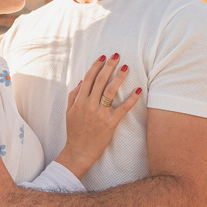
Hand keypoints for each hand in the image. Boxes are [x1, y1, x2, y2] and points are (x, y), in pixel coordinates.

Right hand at [53, 53, 141, 178]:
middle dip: (109, 66)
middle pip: (101, 81)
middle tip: (117, 55)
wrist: (79, 151)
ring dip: (119, 77)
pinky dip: (131, 98)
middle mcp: (90, 105)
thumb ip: (74, 95)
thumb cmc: (74, 131)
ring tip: (126, 67)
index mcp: (80, 101)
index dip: (96, 65)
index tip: (103, 57)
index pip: (89, 78)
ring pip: (111, 91)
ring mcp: (100, 114)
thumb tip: (82, 81)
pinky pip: (123, 108)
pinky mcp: (110, 123)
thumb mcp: (69, 112)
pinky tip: (137, 90)